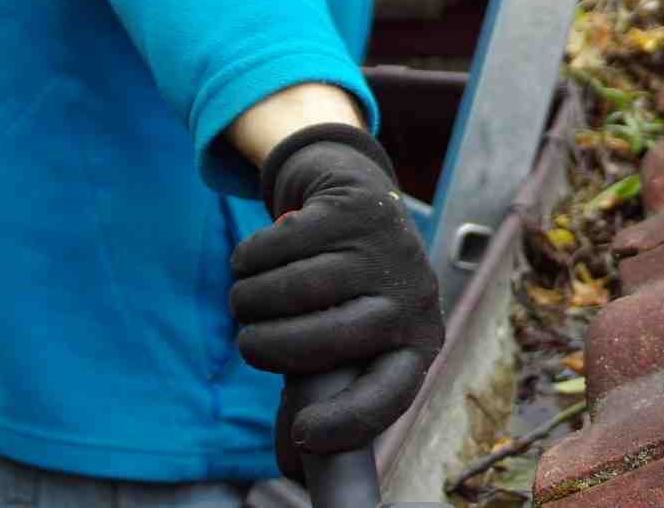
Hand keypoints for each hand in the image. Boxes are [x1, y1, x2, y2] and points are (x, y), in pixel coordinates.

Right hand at [230, 124, 443, 478]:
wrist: (359, 196)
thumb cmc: (345, 289)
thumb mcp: (347, 340)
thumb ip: (319, 392)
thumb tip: (292, 466)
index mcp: (417, 343)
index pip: (390, 395)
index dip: (348, 423)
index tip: (305, 434)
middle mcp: (411, 298)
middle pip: (323, 343)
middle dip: (266, 348)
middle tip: (249, 343)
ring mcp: (386, 249)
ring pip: (290, 291)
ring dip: (248, 301)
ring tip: (247, 300)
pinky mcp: (354, 208)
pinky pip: (274, 247)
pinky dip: (248, 259)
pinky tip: (254, 259)